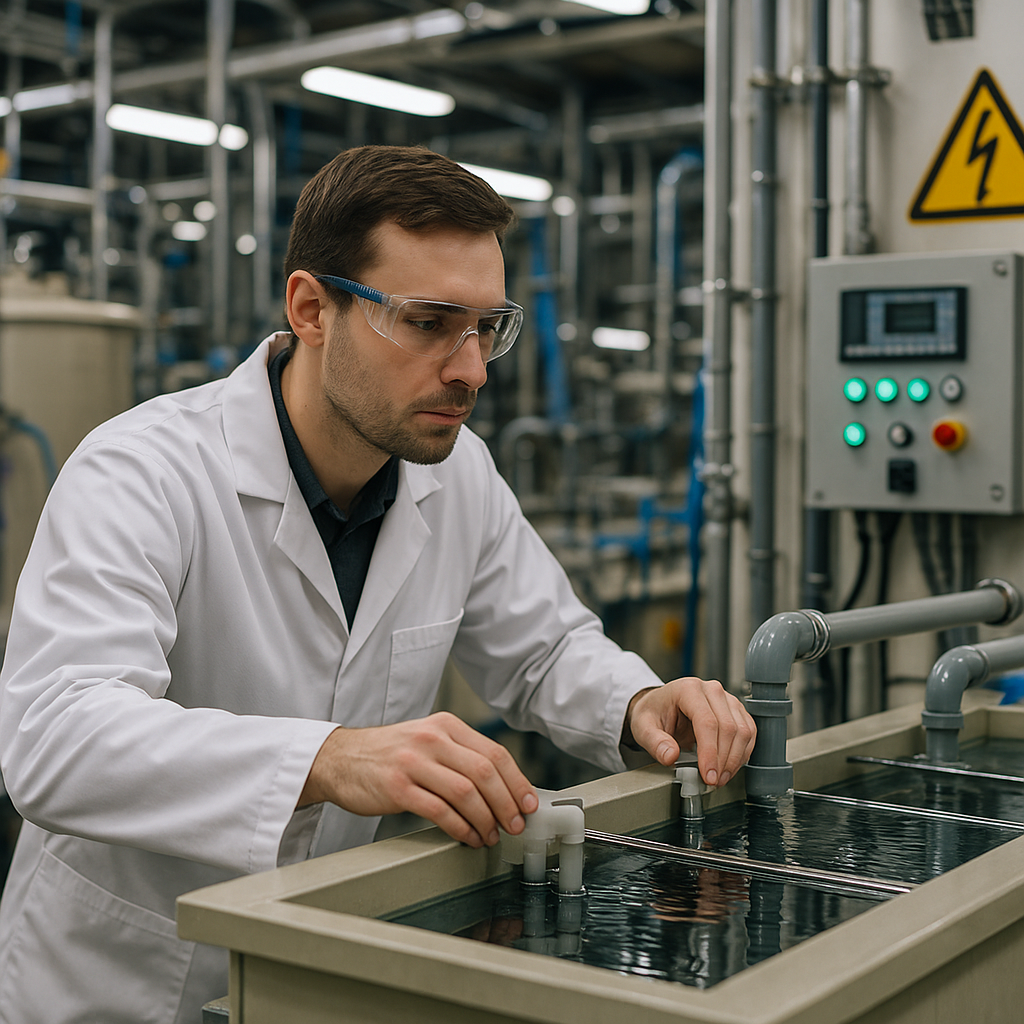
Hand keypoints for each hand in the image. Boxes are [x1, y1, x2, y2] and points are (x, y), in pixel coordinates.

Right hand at [298, 711, 537, 848]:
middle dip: (506, 804)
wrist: (340, 758)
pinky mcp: (398, 787)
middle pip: (484, 773)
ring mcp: (414, 762)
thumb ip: (461, 756)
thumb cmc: (389, 754)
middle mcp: (432, 739)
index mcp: (446, 725)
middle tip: (515, 825)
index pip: (494, 753)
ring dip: (485, 820)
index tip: (529, 804)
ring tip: (491, 835)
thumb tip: (503, 788)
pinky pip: (440, 811)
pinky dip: (461, 828)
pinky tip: (468, 838)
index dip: (517, 782)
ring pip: (465, 793)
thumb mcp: (427, 740)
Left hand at [623, 677, 755, 785]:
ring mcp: (727, 699)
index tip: (708, 775)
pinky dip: (743, 754)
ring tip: (720, 778)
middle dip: (723, 760)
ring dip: (735, 760)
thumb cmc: (654, 714)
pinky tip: (729, 768)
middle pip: (729, 727)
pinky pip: (749, 733)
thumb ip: (655, 743)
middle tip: (713, 781)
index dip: (710, 752)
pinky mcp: (736, 711)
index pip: (707, 722)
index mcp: (688, 689)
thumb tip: (670, 756)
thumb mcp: (643, 727)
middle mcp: (711, 690)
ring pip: (743, 731)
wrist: (660, 706)